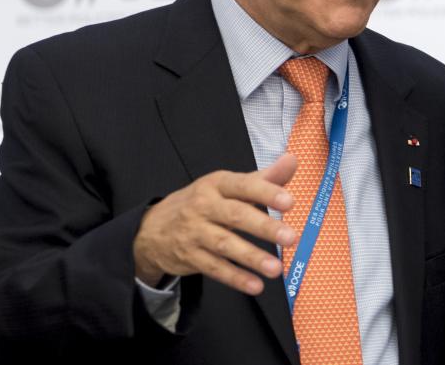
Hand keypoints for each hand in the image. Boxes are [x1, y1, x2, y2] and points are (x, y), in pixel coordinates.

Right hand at [132, 153, 298, 295]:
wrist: (153, 228)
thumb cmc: (202, 202)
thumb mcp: (228, 185)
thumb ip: (263, 177)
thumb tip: (292, 160)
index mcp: (217, 184)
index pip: (244, 185)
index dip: (267, 192)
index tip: (289, 202)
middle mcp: (204, 206)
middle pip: (236, 215)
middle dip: (264, 227)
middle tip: (290, 237)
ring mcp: (195, 232)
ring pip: (225, 245)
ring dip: (252, 257)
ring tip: (276, 268)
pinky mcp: (189, 257)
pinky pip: (214, 268)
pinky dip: (236, 278)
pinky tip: (256, 284)